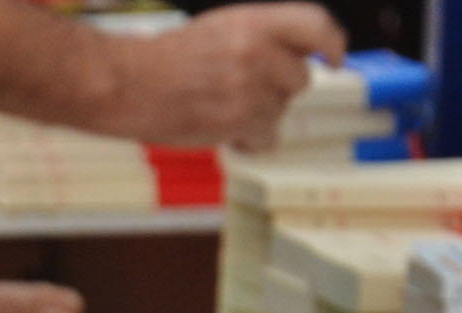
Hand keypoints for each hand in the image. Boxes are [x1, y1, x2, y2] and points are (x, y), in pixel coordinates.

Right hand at [104, 3, 345, 148]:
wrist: (126, 83)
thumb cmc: (163, 61)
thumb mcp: (220, 30)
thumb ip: (261, 38)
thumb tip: (298, 57)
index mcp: (253, 21)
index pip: (315, 25)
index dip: (332, 44)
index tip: (334, 59)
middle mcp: (257, 50)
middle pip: (299, 79)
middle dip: (278, 91)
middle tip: (244, 94)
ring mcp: (250, 86)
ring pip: (279, 112)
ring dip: (257, 118)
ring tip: (221, 112)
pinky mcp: (239, 119)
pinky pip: (265, 137)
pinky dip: (248, 141)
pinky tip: (224, 132)